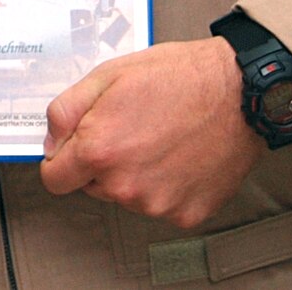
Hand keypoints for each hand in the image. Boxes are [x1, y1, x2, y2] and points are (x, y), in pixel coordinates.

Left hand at [39, 37, 262, 228]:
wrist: (241, 92)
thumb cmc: (179, 77)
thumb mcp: (108, 75)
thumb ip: (66, 111)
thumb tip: (51, 141)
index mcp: (100, 150)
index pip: (54, 180)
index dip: (61, 160)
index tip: (75, 150)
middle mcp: (126, 186)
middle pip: (92, 187)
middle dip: (102, 162)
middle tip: (131, 128)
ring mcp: (159, 204)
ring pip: (127, 196)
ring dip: (135, 174)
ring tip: (161, 137)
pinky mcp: (188, 215)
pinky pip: (162, 205)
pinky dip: (167, 186)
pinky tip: (181, 156)